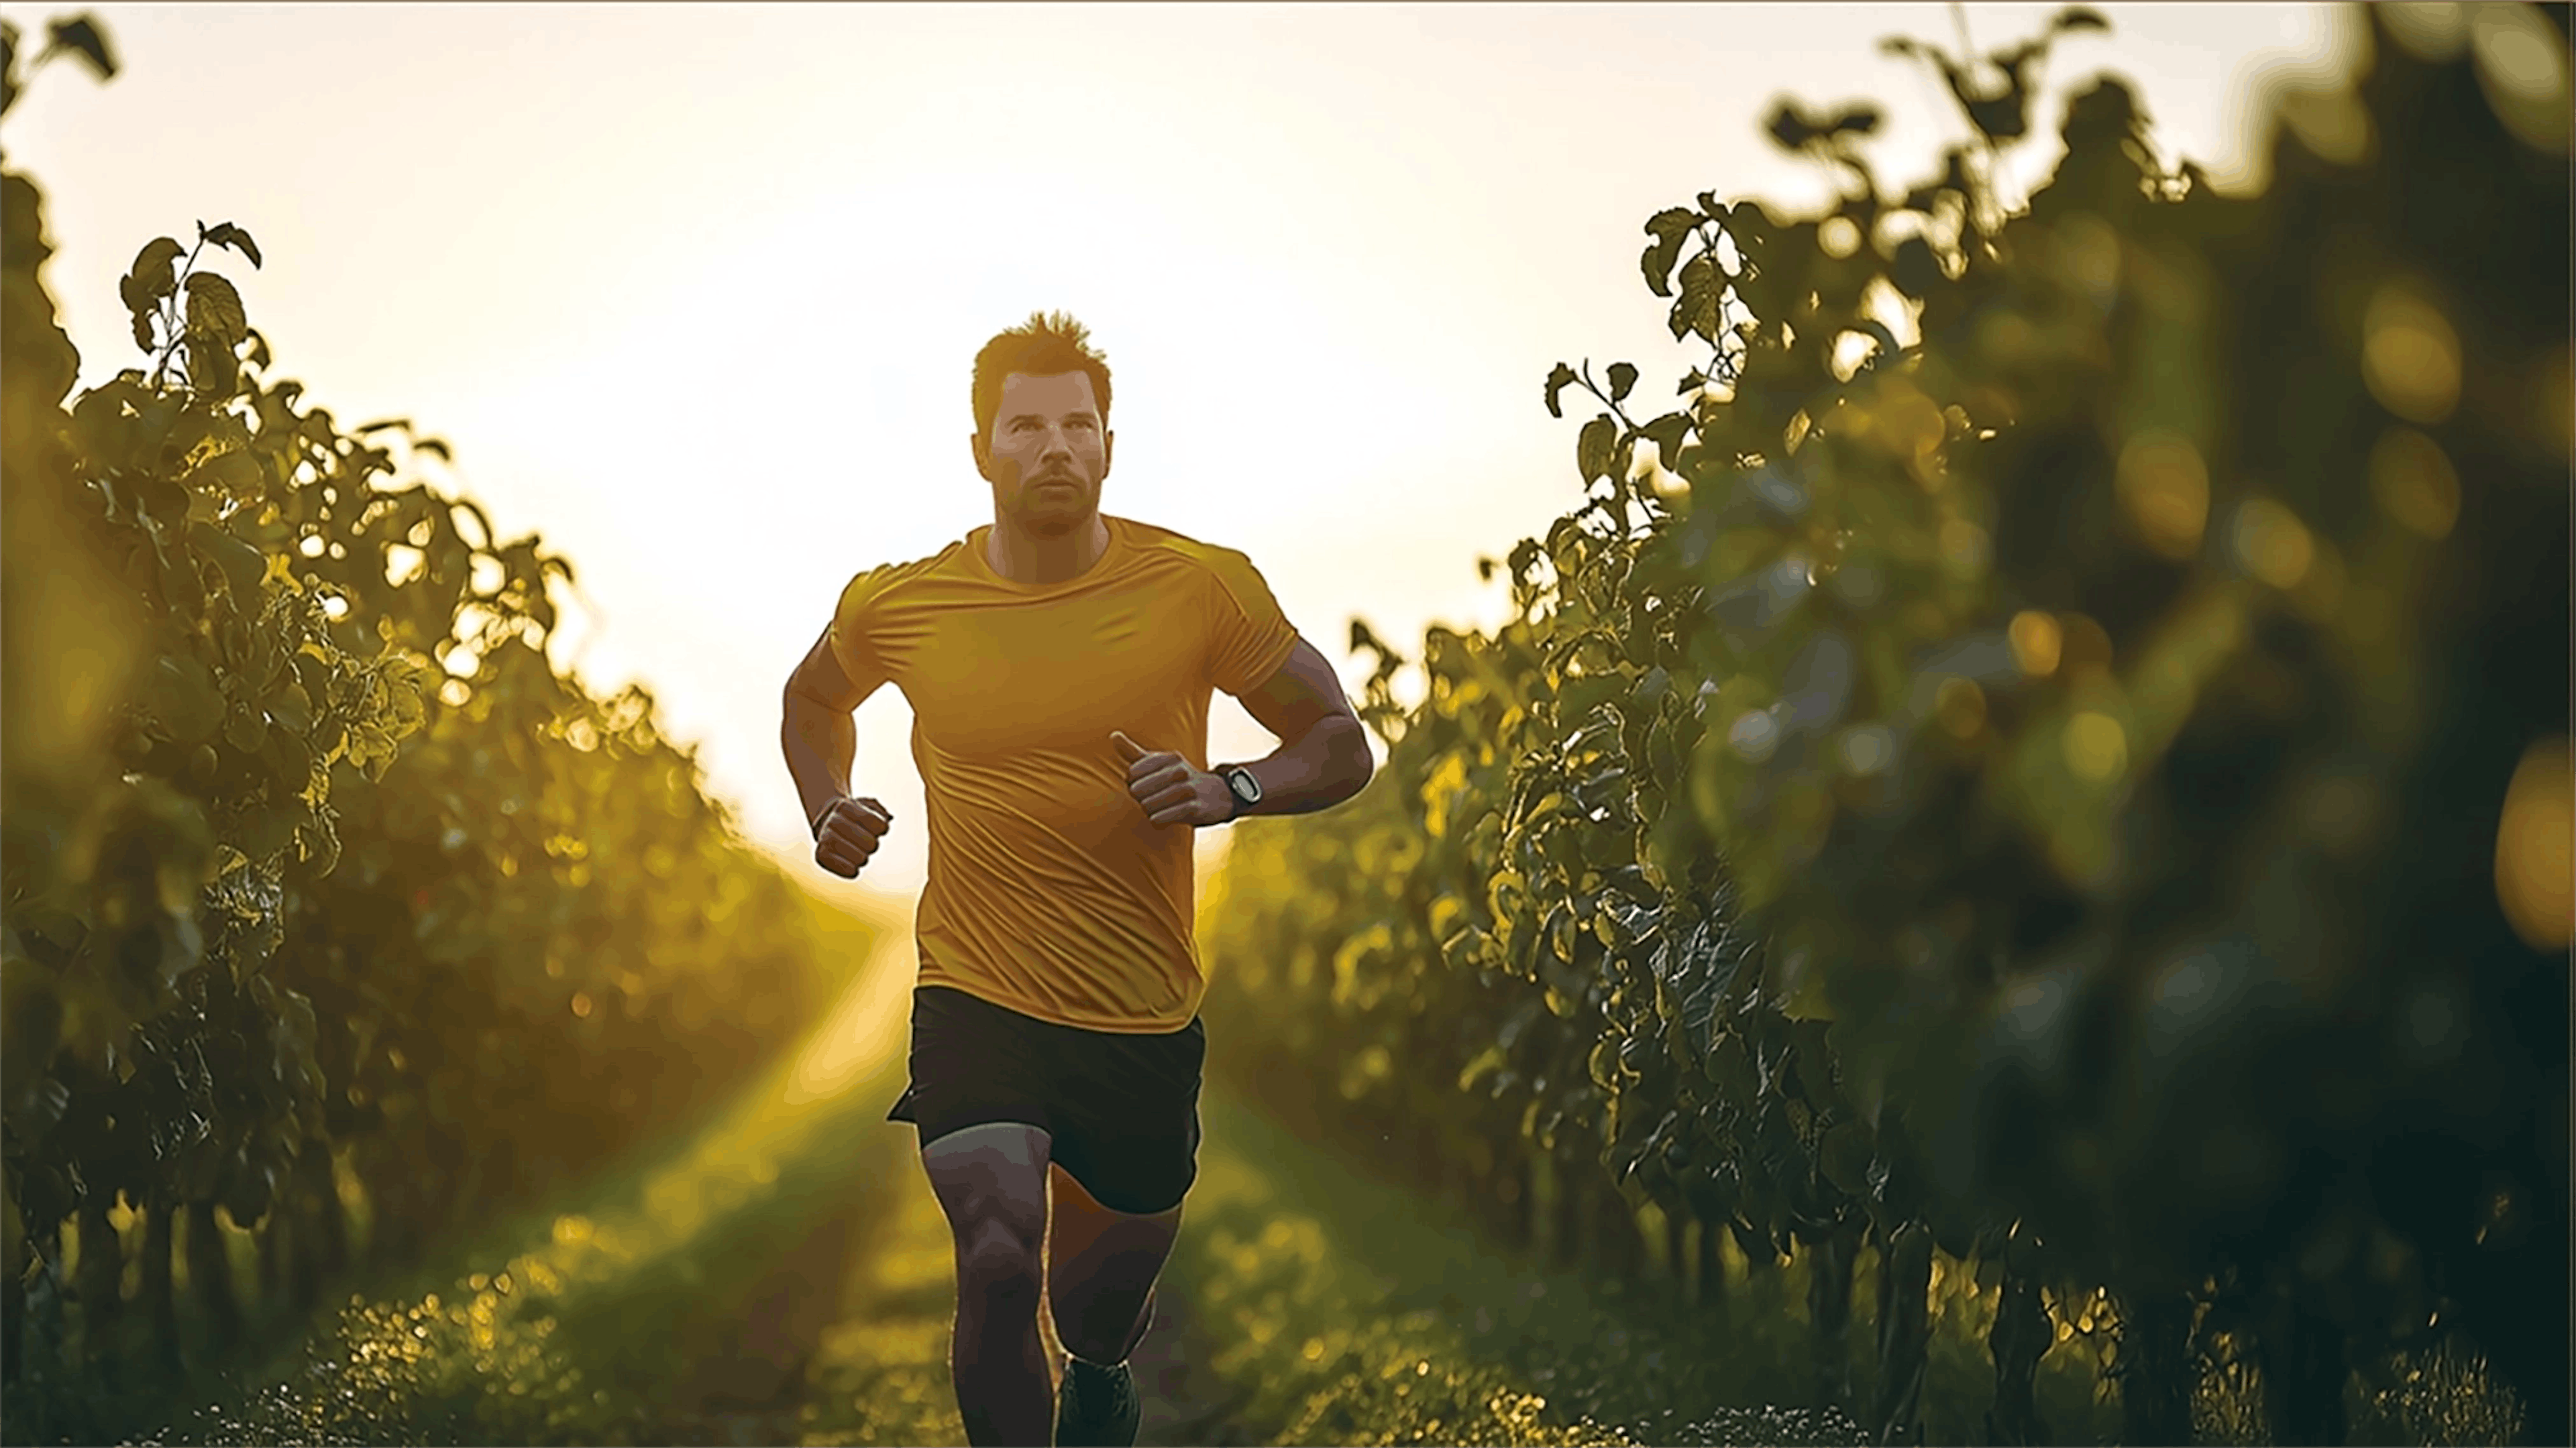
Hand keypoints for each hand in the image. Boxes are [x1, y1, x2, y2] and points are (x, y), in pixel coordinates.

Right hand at [811, 795, 892, 877]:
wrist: (828, 826)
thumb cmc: (854, 818)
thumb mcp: (866, 807)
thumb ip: (878, 810)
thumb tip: (888, 817)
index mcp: (845, 806)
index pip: (869, 818)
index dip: (880, 827)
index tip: (881, 829)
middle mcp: (832, 820)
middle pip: (864, 839)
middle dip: (871, 844)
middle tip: (871, 845)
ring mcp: (824, 837)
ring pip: (852, 853)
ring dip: (861, 858)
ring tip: (862, 856)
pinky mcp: (820, 854)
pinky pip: (836, 865)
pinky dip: (848, 869)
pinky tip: (854, 869)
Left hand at [1113, 730, 1231, 827]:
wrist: (1217, 795)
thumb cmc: (1179, 779)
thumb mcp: (1158, 763)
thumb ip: (1134, 752)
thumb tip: (1113, 735)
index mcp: (1168, 758)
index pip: (1133, 772)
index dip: (1132, 783)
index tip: (1142, 786)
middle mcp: (1179, 770)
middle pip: (1139, 790)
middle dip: (1139, 799)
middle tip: (1147, 800)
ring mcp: (1189, 789)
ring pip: (1151, 804)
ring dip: (1148, 810)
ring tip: (1153, 810)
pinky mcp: (1196, 808)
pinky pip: (1166, 816)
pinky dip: (1158, 820)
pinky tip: (1158, 819)